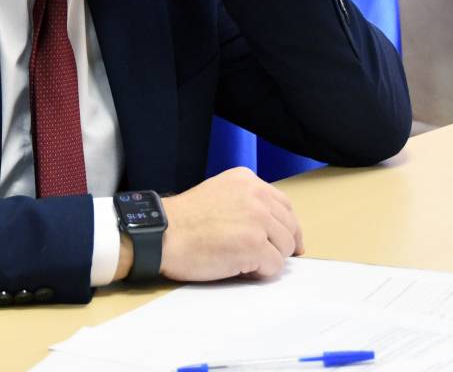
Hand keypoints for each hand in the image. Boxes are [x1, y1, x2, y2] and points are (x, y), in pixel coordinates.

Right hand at [113, 167, 303, 281]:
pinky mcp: (254, 245)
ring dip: (269, 259)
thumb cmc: (183, 220)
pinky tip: (241, 268)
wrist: (163, 233)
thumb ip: (245, 201)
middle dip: (280, 246)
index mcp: (248, 180)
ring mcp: (258, 220)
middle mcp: (257, 195)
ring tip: (244, 261)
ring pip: (286, 248)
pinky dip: (261, 273)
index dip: (286, 227)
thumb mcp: (219, 192)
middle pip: (289, 227)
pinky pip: (275, 266)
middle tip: (263, 257)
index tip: (283, 242)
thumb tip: (271, 226)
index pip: (285, 205)